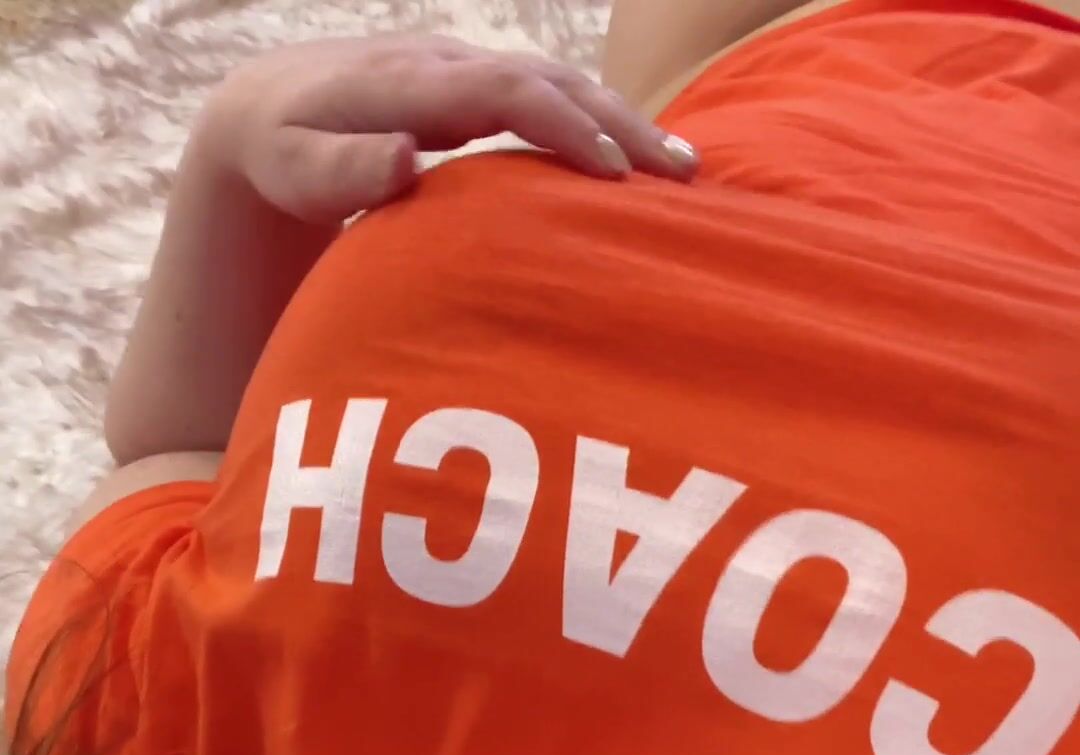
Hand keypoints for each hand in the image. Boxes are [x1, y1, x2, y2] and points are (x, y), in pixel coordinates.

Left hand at [201, 32, 699, 225]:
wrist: (267, 109)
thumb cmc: (284, 155)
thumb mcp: (295, 169)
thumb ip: (343, 171)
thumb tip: (405, 158)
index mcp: (412, 83)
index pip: (504, 92)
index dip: (563, 126)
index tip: (613, 174)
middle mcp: (449, 65)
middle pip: (549, 81)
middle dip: (619, 123)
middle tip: (677, 176)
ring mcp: (468, 72)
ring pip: (559, 84)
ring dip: (623, 122)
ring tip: (682, 170)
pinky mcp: (477, 88)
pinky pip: (549, 97)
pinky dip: (599, 124)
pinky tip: (640, 161)